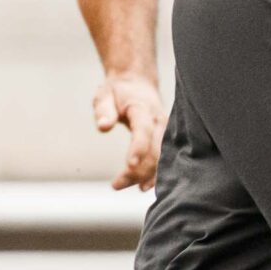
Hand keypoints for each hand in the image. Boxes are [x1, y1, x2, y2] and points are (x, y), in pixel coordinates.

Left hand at [92, 75, 164, 191]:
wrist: (138, 81)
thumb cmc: (118, 91)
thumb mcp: (104, 95)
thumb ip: (103, 110)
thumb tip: (103, 127)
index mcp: (142, 108)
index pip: (143, 130)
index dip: (138, 148)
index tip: (129, 165)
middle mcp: (159, 120)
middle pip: (154, 149)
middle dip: (139, 170)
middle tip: (116, 184)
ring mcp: (166, 129)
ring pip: (162, 156)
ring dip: (148, 175)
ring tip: (132, 188)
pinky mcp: (167, 137)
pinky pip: (165, 157)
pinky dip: (157, 172)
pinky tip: (146, 185)